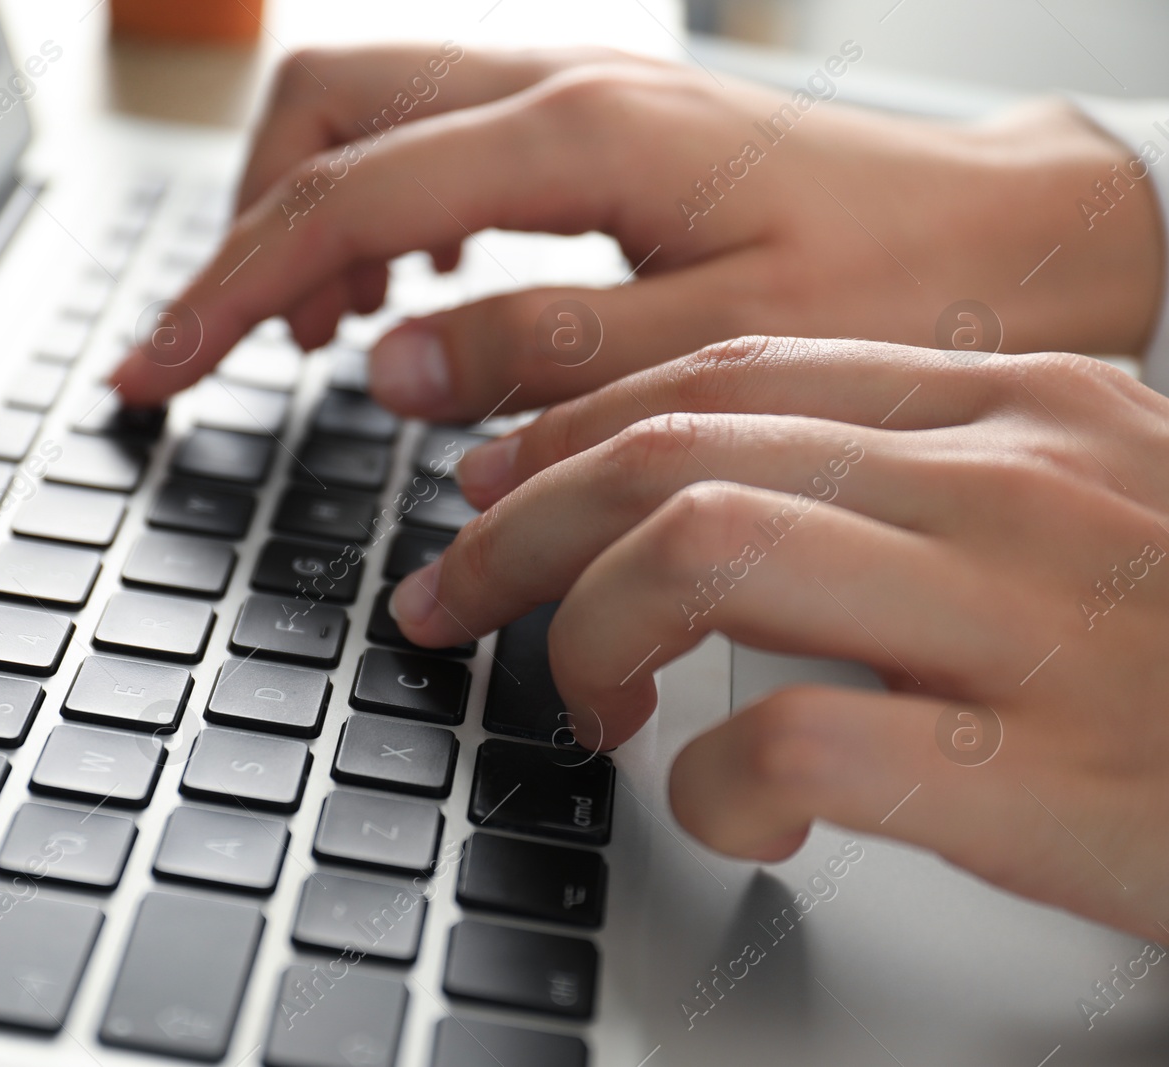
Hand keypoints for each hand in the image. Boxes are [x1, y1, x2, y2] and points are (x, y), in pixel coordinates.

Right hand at [110, 44, 1160, 421]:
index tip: (158, 371)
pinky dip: (377, 218)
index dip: (226, 292)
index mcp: (580, 139)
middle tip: (214, 355)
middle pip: (324, 114)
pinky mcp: (589, 132)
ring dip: (303, 221)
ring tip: (305, 337)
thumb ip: (546, 353)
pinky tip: (399, 298)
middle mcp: (561, 90)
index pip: (340, 200)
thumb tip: (388, 370)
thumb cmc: (898, 286)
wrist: (1007, 230)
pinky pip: (434, 142)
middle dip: (238, 235)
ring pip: (367, 115)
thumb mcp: (721, 347)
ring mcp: (571, 98)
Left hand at [390, 335, 1168, 939]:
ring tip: (586, 708)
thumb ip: (909, 483)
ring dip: (589, 635)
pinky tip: (728, 812)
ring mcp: (1020, 616)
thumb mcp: (1075, 513)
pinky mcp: (1031, 768)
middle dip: (518, 527)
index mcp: (1012, 407)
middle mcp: (1005, 481)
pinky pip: (791, 745)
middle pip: (673, 452)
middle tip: (453, 598)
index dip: (570, 432)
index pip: (725, 376)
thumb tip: (708, 507)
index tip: (491, 487)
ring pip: (698, 552)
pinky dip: (714, 784)